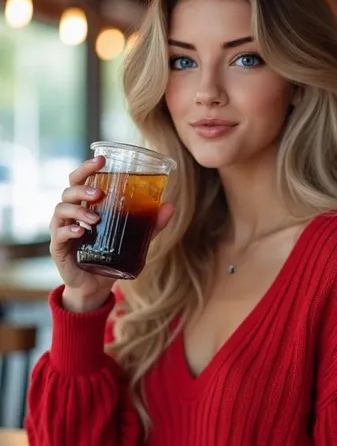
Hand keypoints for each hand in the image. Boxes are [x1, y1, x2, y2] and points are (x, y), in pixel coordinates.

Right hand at [49, 156, 173, 311]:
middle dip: (82, 187)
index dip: (87, 167)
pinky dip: (69, 231)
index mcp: (85, 205)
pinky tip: (81, 232)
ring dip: (79, 210)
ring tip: (96, 218)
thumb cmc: (110, 255)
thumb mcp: (134, 238)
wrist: (95, 286)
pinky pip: (59, 235)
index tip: (102, 160)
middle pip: (68, 190)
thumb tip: (170, 207)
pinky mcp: (58, 248)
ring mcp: (62, 230)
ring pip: (61, 210)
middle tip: (100, 193)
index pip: (80, 180)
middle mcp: (70, 214)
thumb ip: (150, 224)